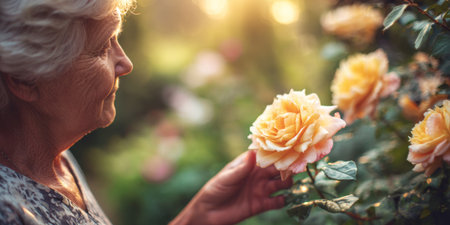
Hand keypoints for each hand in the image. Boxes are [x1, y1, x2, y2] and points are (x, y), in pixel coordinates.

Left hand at [169, 150, 292, 224]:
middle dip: (287, 167)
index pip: (266, 155)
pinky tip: (283, 198)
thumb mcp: (227, 177)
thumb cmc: (215, 189)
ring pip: (280, 183)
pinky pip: (277, 201)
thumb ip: (242, 168)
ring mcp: (260, 189)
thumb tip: (254, 153)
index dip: (278, 152)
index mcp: (249, 164)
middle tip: (297, 166)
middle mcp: (257, 175)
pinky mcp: (261, 204)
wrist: (209, 213)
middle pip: (277, 169)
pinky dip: (283, 200)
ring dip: (287, 182)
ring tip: (290, 182)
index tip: (290, 148)